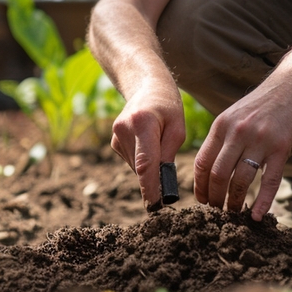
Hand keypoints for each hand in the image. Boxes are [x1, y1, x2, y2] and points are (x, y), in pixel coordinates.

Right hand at [110, 90, 185, 210]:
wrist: (146, 86)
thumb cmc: (168, 106)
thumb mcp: (178, 128)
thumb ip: (169, 154)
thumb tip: (162, 183)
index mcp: (142, 123)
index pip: (145, 163)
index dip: (150, 187)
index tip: (155, 206)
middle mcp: (124, 129)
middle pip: (141, 167)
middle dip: (155, 179)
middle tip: (169, 176)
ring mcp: (116, 135)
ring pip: (136, 166)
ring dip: (150, 167)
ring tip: (159, 143)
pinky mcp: (114, 141)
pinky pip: (132, 161)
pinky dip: (143, 160)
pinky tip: (148, 143)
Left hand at [193, 84, 291, 220]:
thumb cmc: (264, 104)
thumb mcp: (235, 114)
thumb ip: (222, 137)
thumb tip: (208, 168)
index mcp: (222, 125)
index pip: (202, 162)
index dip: (200, 186)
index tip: (202, 200)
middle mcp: (238, 132)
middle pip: (218, 174)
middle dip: (215, 198)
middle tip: (217, 211)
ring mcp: (260, 140)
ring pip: (240, 180)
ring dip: (235, 202)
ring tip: (234, 212)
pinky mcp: (281, 148)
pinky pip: (269, 181)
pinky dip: (262, 202)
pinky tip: (257, 216)